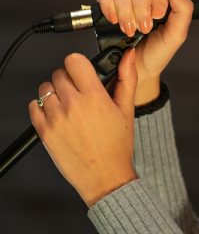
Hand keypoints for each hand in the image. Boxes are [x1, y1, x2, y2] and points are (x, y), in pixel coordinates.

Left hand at [29, 50, 138, 206]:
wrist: (104, 176)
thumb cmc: (117, 146)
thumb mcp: (126, 109)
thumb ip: (127, 78)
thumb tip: (129, 57)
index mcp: (94, 97)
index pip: (74, 61)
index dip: (80, 64)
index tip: (84, 72)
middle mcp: (72, 105)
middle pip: (59, 73)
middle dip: (69, 78)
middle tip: (80, 92)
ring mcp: (56, 118)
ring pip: (45, 88)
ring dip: (55, 92)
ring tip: (68, 104)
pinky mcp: (44, 132)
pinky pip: (33, 107)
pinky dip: (42, 107)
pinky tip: (58, 115)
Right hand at [95, 0, 193, 104]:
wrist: (139, 69)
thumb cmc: (159, 50)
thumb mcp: (177, 33)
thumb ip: (183, 8)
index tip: (158, 14)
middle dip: (141, 8)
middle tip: (145, 28)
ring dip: (126, 11)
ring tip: (131, 30)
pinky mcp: (109, 5)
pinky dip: (109, 7)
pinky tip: (115, 21)